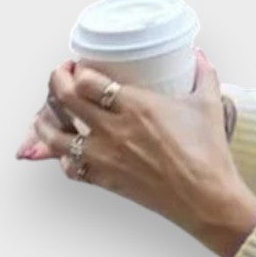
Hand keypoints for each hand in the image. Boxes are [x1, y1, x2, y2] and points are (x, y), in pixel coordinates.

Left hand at [17, 50, 255, 256]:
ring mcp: (106, 157)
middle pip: (64, 98)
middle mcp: (114, 129)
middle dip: (57, 82)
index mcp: (137, 106)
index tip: (81, 67)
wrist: (208, 200)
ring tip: (48, 113)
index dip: (78, 70)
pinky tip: (70, 151)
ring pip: (54, 134)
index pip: (86, 80)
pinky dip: (64, 158)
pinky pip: (69, 167)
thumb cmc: (210, 155)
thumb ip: (204, 76)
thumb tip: (200, 56)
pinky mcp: (107, 181)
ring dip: (45, 120)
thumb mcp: (210, 107)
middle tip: (62, 78)